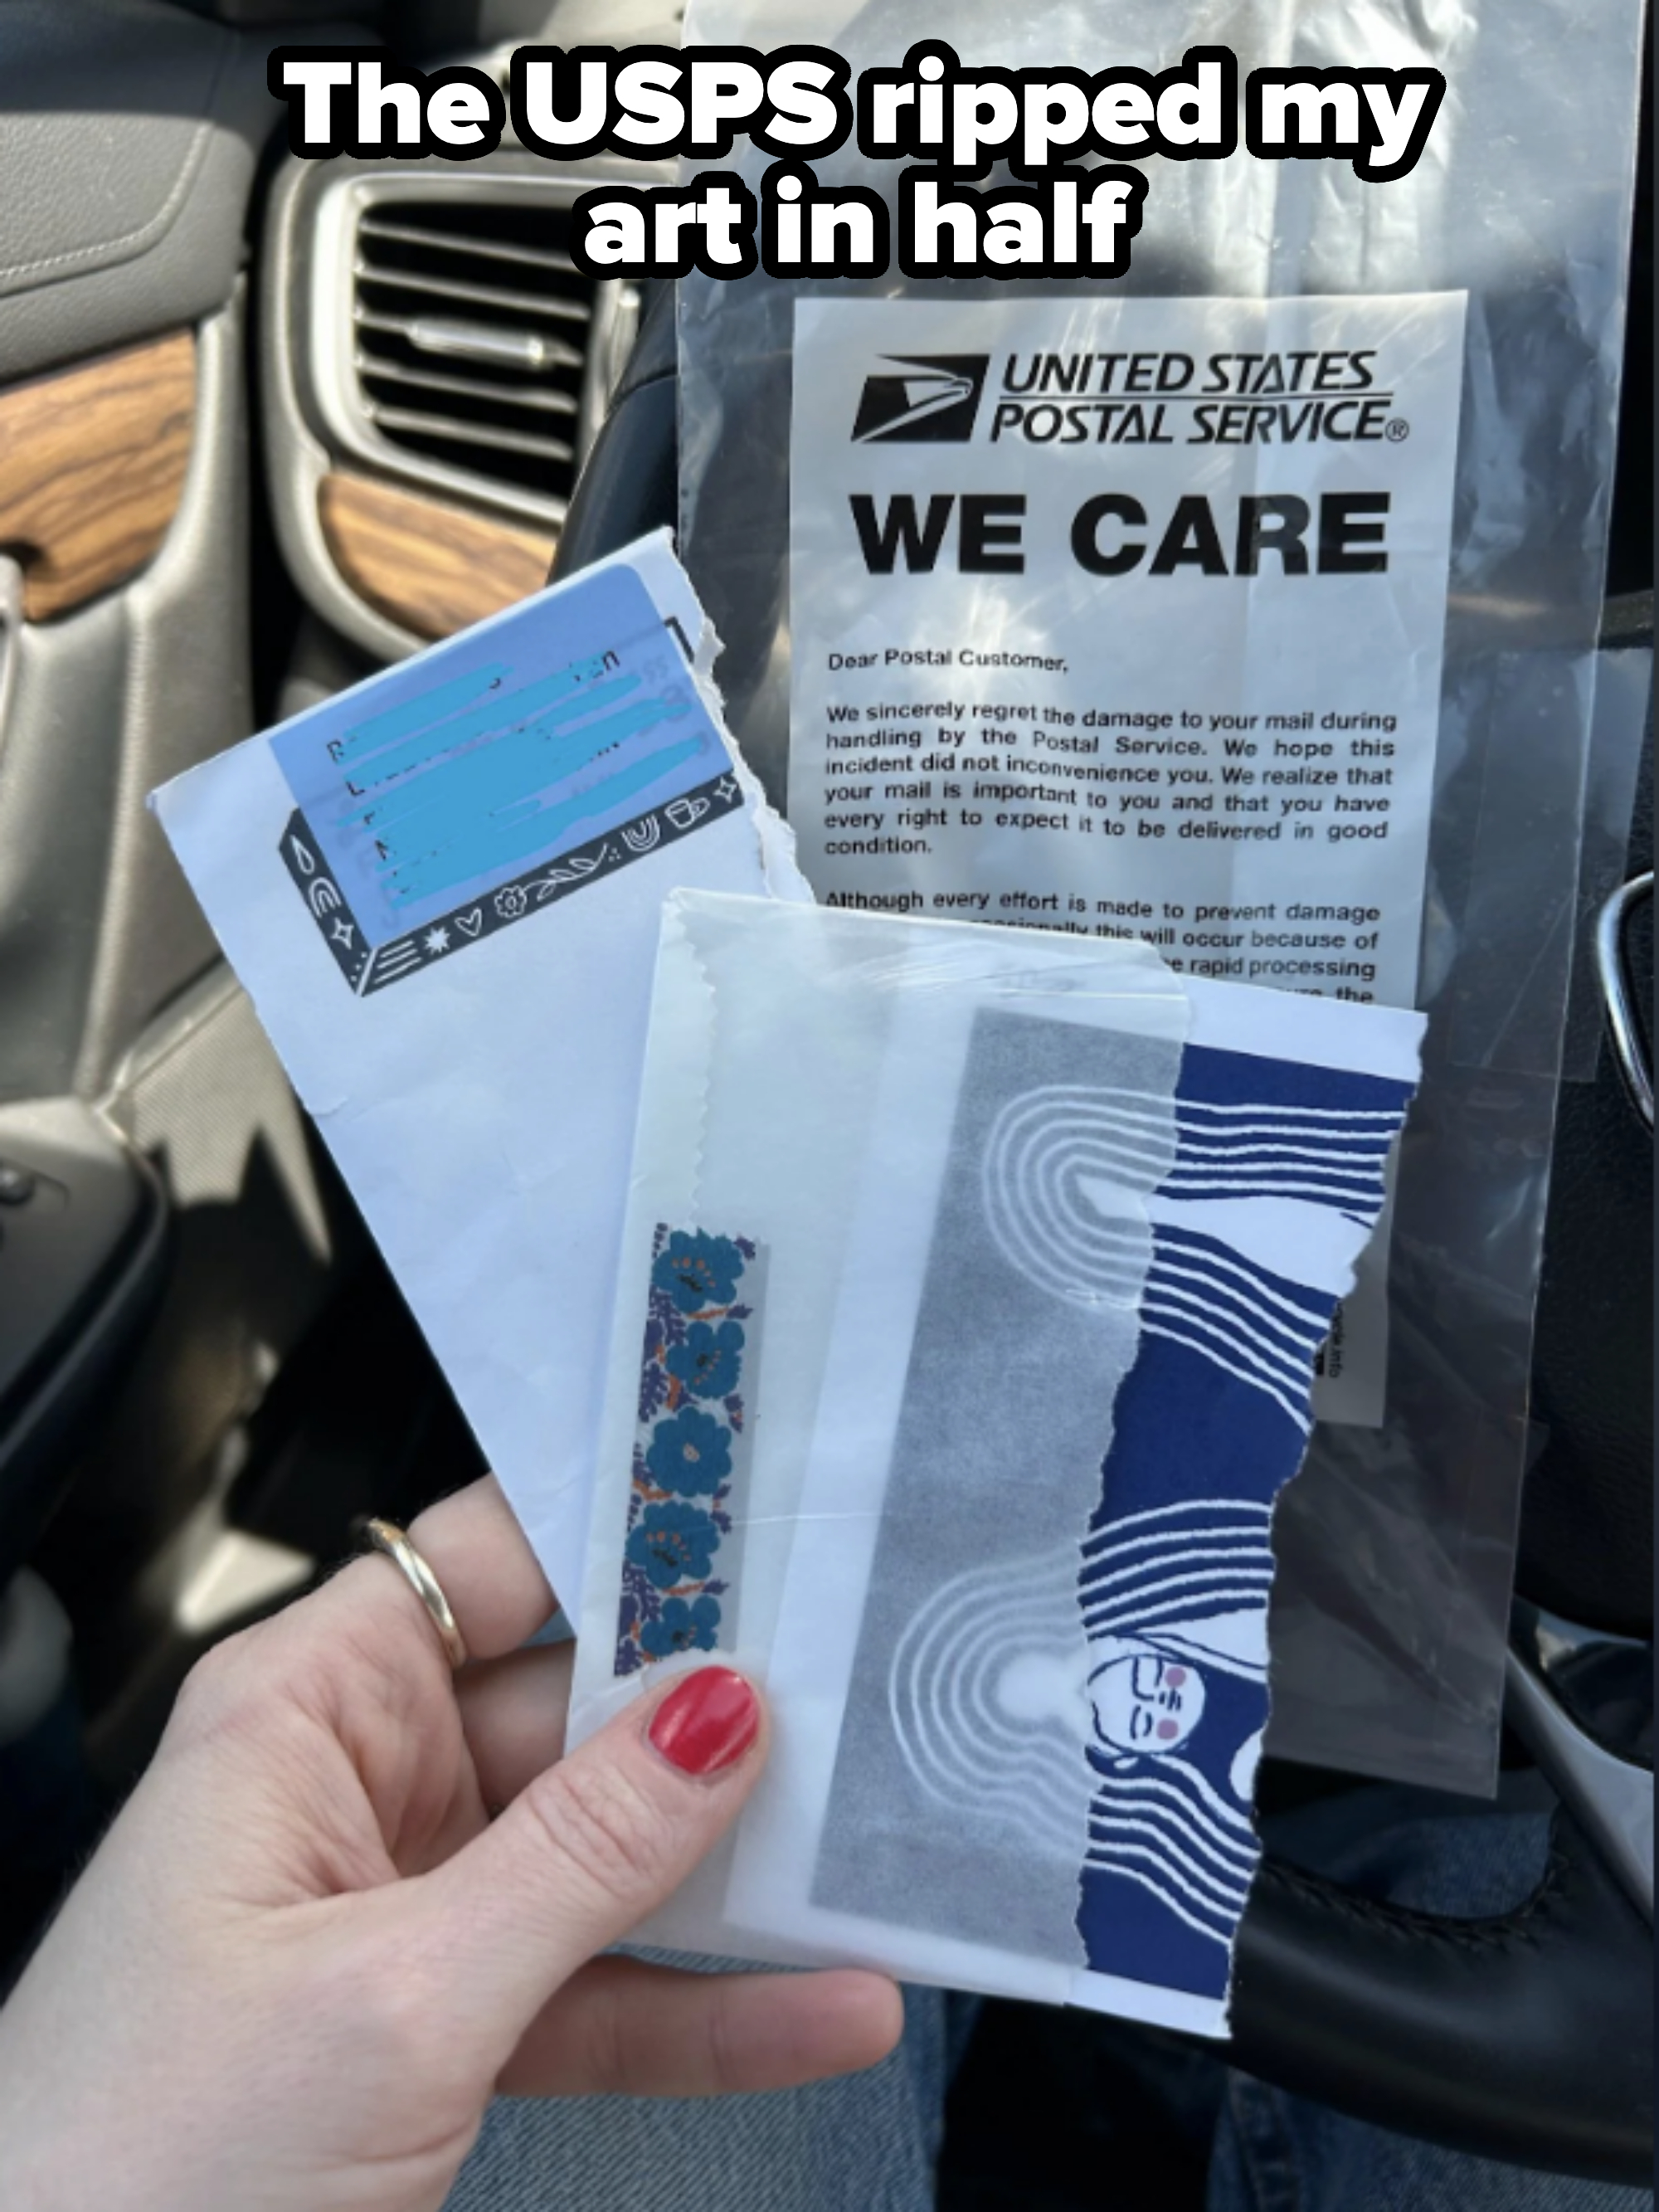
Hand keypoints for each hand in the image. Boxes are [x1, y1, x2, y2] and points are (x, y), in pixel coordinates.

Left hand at [0, 1476, 901, 2211]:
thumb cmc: (127, 2168)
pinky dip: (704, 2008)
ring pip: (604, 1857)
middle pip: (574, 1707)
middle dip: (717, 1719)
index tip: (766, 1524)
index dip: (625, 1531)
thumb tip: (715, 1716)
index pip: (491, 1563)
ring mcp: (407, 1912)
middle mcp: (357, 1786)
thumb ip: (576, 1854)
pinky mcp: (442, 2027)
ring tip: (867, 1860)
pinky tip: (815, 2006)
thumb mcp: (394, 1995)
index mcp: (305, 1711)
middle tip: (865, 1704)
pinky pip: (600, 1989)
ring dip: (735, 1879)